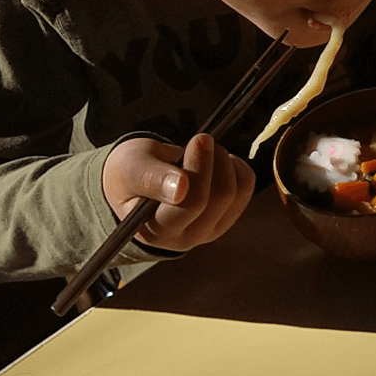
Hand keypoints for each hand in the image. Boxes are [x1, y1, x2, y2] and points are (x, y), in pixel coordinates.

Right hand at [101, 133, 253, 251]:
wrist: (137, 181)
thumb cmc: (129, 174)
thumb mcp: (131, 170)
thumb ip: (151, 179)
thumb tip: (180, 189)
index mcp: (156, 231)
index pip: (192, 204)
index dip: (200, 168)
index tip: (199, 139)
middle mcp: (186, 238)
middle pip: (220, 197)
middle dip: (213, 159)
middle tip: (199, 138)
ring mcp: (209, 230)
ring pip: (236, 191)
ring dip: (224, 161)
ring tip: (202, 149)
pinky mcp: (226, 218)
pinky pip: (246, 186)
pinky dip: (236, 166)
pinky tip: (215, 162)